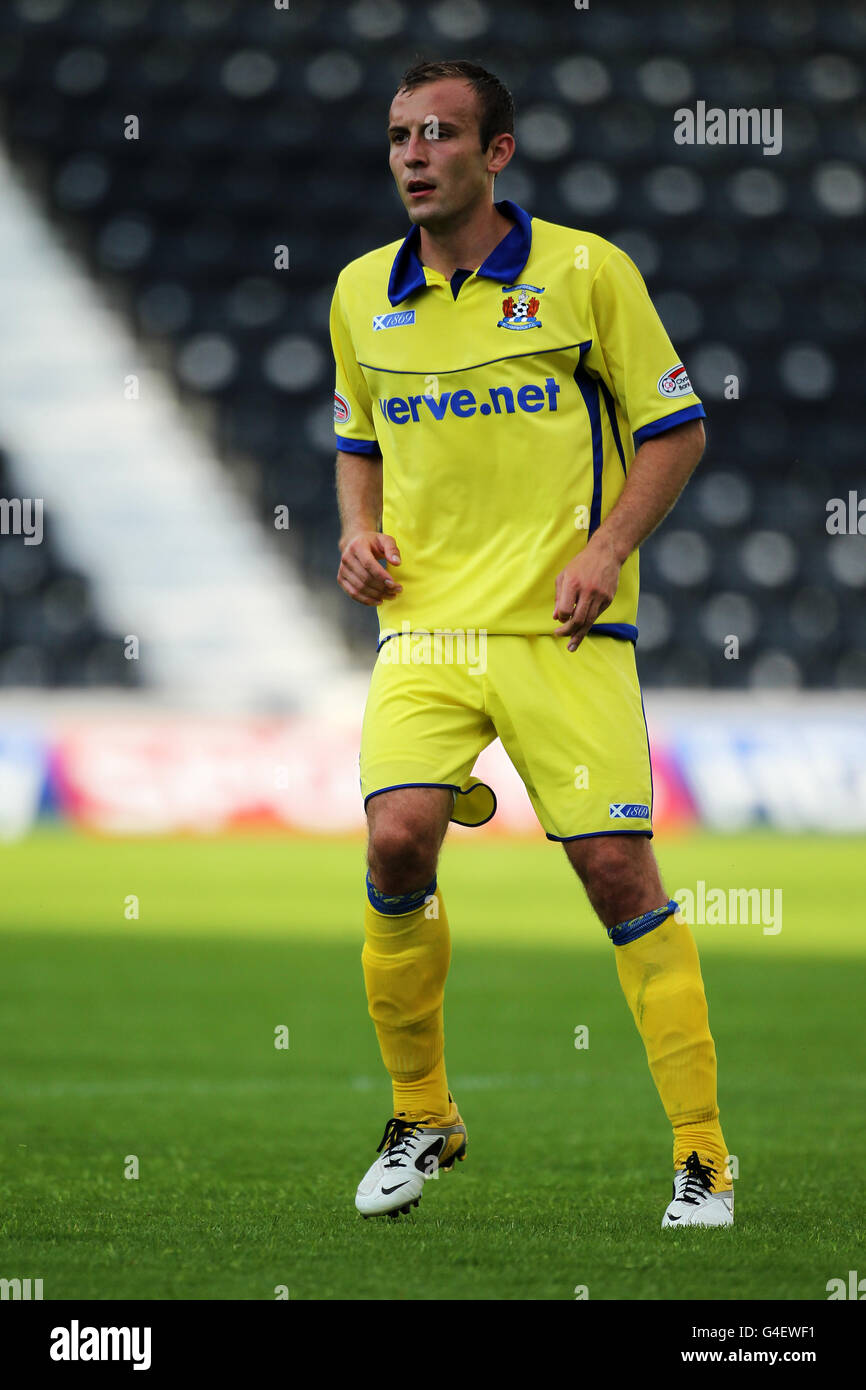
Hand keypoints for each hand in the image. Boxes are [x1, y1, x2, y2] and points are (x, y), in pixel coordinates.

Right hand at [337, 531, 401, 605]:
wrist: (355, 542)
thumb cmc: (373, 542)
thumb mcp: (385, 540)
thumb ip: (392, 549)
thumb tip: (396, 563)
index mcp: (357, 546)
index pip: (368, 564)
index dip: (381, 575)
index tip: (393, 583)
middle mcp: (346, 558)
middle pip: (365, 578)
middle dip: (382, 587)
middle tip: (397, 590)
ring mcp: (342, 569)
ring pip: (360, 588)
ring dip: (377, 595)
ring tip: (391, 595)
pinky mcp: (341, 579)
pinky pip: (353, 593)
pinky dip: (366, 600)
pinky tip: (379, 600)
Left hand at [553, 535, 620, 650]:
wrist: (606, 553)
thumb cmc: (581, 564)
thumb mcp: (564, 575)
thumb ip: (559, 597)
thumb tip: (556, 618)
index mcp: (573, 583)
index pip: (565, 610)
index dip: (561, 618)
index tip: (559, 619)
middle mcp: (588, 591)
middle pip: (577, 619)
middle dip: (568, 632)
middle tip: (560, 636)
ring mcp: (600, 596)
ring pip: (589, 621)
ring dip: (579, 635)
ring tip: (572, 646)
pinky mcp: (608, 599)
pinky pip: (596, 615)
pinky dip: (588, 624)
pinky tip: (582, 631)